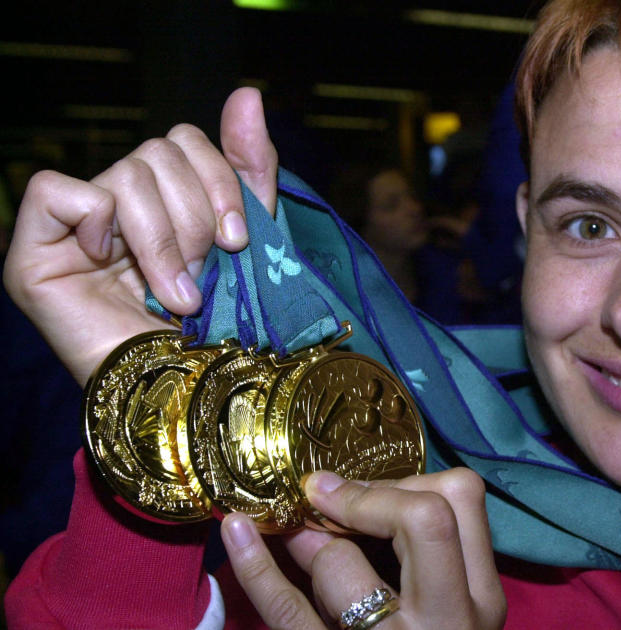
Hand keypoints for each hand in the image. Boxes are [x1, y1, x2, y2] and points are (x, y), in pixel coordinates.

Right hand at [2, 87, 277, 382]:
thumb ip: (247, 167)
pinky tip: (111, 265)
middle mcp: (119, 204)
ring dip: (164, 239)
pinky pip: (60, 191)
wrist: (187, 392)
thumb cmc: (218, 326)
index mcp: (166, 199)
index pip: (187, 139)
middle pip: (160, 150)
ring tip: (174, 292)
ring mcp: (76, 226)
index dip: (220, 181)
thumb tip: (248, 93)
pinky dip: (99, 225)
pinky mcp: (33, 250)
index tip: (237, 240)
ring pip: (125, 172)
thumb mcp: (247, 239)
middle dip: (197, 216)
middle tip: (201, 275)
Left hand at [222, 468, 505, 629]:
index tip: (369, 494)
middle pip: (424, 517)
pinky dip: (255, 565)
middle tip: (327, 502)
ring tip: (291, 535)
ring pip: (342, 563)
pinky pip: (286, 609)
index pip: (461, 499)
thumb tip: (346, 488)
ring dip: (307, 541)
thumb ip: (423, 557)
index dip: (408, 483)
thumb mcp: (446, 609)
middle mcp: (446, 621)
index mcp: (479, 600)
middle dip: (366, 497)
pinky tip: (237, 532)